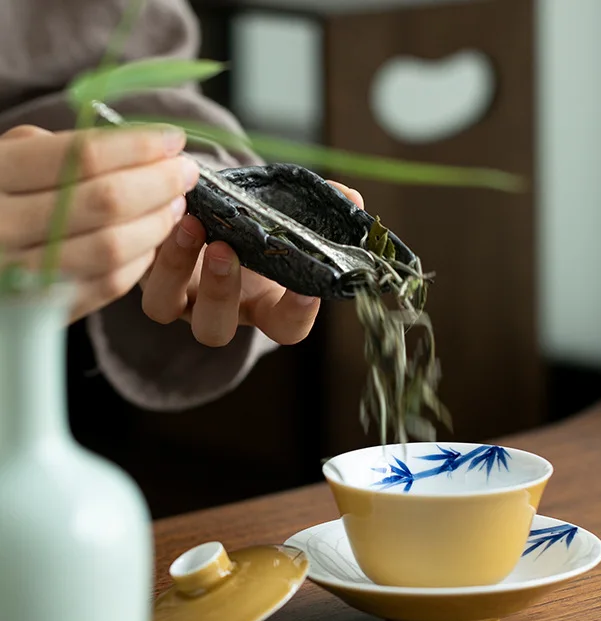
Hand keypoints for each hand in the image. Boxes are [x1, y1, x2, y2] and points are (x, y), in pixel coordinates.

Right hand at [0, 124, 198, 321]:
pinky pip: (109, 283)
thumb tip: (141, 148)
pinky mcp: (46, 308)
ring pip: (114, 246)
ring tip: (175, 204)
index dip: (138, 147)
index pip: (81, 156)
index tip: (173, 140)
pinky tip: (152, 239)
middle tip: (185, 172)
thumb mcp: (6, 159)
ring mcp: (24, 273)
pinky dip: (140, 259)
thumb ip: (59, 150)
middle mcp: (3, 226)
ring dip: (156, 223)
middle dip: (159, 183)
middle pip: (107, 201)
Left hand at [139, 182, 364, 346]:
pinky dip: (153, 244)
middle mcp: (218, 309)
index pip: (284, 327)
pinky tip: (169, 206)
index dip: (296, 314)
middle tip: (226, 250)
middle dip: (220, 292)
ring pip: (164, 307)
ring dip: (177, 266)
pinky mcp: (145, 271)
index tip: (307, 289)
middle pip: (214, 330)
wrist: (210, 203)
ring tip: (191, 222)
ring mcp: (177, 294)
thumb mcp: (289, 215)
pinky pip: (140, 273)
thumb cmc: (257, 218)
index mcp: (263, 304)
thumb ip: (318, 211)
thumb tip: (350, 200)